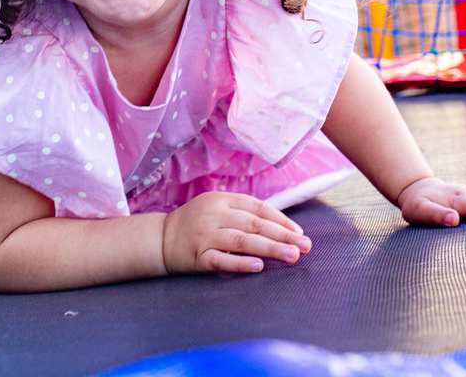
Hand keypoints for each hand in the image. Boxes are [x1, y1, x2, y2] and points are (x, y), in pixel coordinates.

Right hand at [161, 191, 312, 274]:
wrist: (160, 239)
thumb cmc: (198, 223)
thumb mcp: (218, 208)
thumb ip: (244, 213)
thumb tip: (283, 228)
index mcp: (222, 199)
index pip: (258, 207)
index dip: (281, 220)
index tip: (300, 234)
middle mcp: (214, 214)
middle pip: (254, 224)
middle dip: (283, 236)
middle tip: (305, 247)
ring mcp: (205, 235)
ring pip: (243, 241)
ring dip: (270, 249)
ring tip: (292, 256)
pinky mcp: (197, 257)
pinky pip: (222, 260)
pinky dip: (241, 263)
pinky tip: (259, 267)